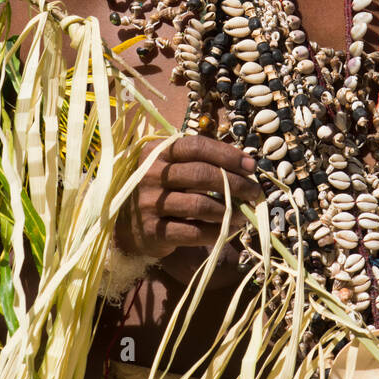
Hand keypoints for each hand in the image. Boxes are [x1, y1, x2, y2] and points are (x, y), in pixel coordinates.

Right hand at [116, 134, 265, 266]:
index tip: (251, 165)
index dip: (227, 155)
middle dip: (235, 183)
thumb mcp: (170, 167)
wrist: (123, 223)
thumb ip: (199, 161)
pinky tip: (228, 229)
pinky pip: (193, 232)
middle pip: (201, 175)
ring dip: (230, 210)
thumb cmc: (158, 189)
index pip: (196, 146)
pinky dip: (216, 231)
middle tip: (254, 191)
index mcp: (156, 152)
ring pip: (200, 205)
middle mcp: (150, 175)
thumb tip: (245, 166)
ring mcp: (149, 204)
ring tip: (245, 213)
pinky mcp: (153, 232)